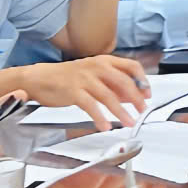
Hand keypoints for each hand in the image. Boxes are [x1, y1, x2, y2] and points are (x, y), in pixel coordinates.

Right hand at [23, 56, 149, 129]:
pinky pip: (91, 106)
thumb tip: (130, 96)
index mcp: (104, 61)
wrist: (40, 78)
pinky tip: (105, 126)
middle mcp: (97, 67)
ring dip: (121, 111)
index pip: (131, 66)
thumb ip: (112, 84)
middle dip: (136, 98)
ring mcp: (85, 79)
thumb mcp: (93, 76)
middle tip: (143, 110)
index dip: (142, 80)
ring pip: (109, 96)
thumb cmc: (67, 77)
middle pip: (123, 82)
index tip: (148, 93)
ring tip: (129, 122)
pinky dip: (100, 118)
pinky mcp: (73, 92)